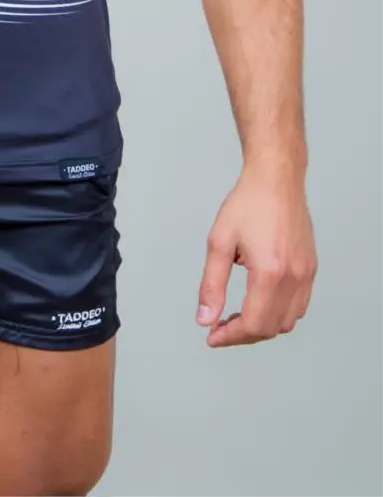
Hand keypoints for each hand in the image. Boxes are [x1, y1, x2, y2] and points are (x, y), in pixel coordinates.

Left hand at [196, 165, 316, 346]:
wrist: (276, 179)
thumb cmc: (248, 203)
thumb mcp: (219, 242)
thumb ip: (211, 285)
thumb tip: (205, 318)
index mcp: (270, 272)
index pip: (253, 324)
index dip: (231, 336)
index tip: (212, 336)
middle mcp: (294, 277)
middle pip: (271, 328)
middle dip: (243, 334)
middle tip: (220, 327)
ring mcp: (306, 274)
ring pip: (288, 321)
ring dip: (262, 326)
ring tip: (237, 316)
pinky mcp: (311, 268)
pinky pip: (299, 306)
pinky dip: (279, 313)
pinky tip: (260, 303)